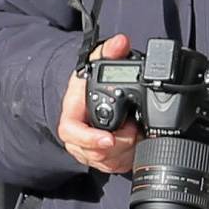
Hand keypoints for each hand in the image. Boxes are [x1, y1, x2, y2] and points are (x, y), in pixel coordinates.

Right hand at [58, 34, 139, 174]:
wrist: (87, 101)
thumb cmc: (88, 86)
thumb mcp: (97, 64)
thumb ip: (109, 52)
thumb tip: (121, 41)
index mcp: (72, 115)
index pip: (72, 132)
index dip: (89, 139)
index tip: (109, 139)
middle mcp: (78, 137)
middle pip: (96, 151)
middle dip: (120, 144)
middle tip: (135, 130)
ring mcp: (89, 151)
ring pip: (107, 161)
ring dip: (126, 150)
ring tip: (137, 133)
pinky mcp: (102, 160)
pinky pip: (115, 167)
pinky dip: (128, 158)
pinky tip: (136, 144)